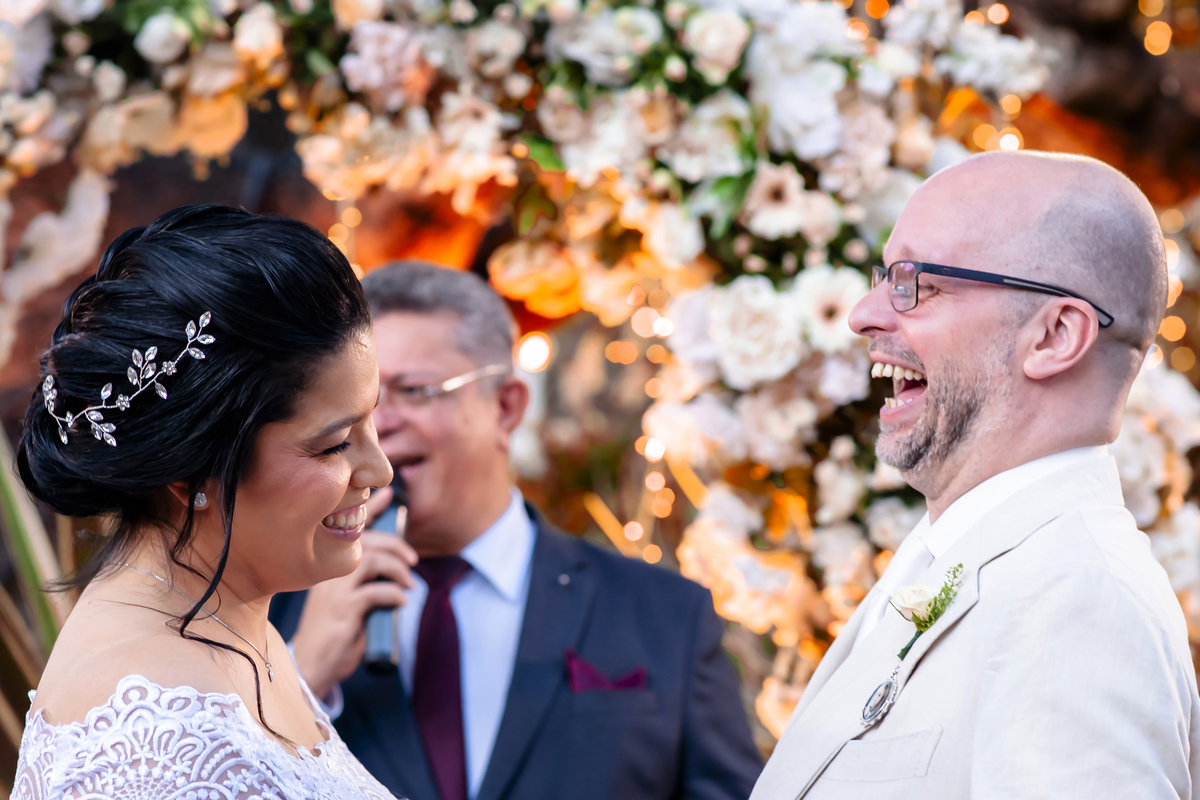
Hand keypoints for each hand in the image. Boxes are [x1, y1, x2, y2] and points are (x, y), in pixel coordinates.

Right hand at [291, 492, 416, 698]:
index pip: (348, 529)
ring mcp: (334, 592)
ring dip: (397, 567)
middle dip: (394, 544)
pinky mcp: (343, 612)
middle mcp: (327, 573)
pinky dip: (392, 594)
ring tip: (408, 582)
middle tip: (413, 559)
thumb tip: (398, 569)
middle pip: (365, 542)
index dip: (370, 509)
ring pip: (371, 561)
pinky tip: (400, 600)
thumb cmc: (334, 630)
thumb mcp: (348, 599)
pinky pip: (374, 593)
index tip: (388, 495)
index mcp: (326, 566)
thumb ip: (366, 581)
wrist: (313, 664)